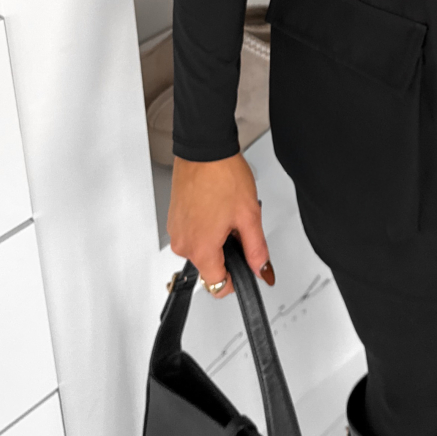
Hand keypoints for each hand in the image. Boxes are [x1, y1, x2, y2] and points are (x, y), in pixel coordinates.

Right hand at [167, 153, 274, 298]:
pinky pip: (193, 233)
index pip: (216, 286)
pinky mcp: (174, 218)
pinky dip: (206, 226)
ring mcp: (176, 230)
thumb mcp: (249, 215)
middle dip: (228, 253)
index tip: (246, 265)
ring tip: (227, 212)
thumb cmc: (222, 175)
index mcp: (200, 248)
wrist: (204, 149)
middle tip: (239, 227)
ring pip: (201, 248)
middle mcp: (182, 243)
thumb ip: (257, 249)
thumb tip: (262, 270)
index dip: (236, 279)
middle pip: (209, 266)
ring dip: (217, 238)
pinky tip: (216, 206)